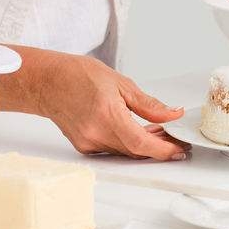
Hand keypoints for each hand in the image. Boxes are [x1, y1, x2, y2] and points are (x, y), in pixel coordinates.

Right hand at [39, 54, 189, 160]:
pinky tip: (139, 132)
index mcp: (108, 115)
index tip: (180, 149)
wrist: (48, 82)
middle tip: (175, 138)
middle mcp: (96, 133)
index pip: (141, 143)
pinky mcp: (84, 146)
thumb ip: (149, 104)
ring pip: (126, 152)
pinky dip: (129, 143)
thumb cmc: (79, 76)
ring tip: (160, 132)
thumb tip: (173, 114)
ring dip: (145, 145)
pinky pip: (113, 150)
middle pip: (136, 151)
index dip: (164, 150)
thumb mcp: (121, 83)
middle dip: (159, 147)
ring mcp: (88, 142)